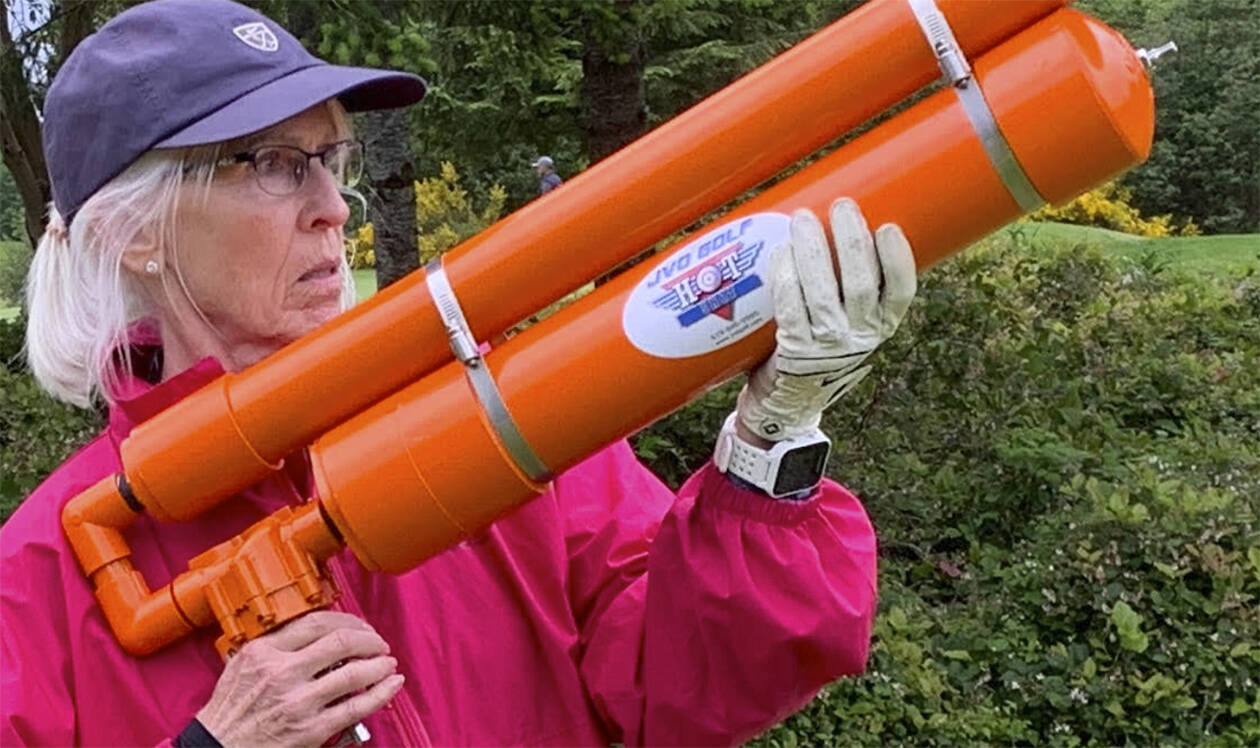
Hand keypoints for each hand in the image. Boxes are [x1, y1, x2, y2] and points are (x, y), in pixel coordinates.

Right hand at [196, 611, 403, 747]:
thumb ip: (275, 646)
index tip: (359, 626)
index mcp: (264, 652)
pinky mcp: (311, 729)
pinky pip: (356, 706)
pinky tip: (392, 684)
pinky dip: (381, 693)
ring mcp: (298, 702)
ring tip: (388, 662)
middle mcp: (281, 673)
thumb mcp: (242, 666)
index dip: (348, 620)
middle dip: (370, 639)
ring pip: (354, 673)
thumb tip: (317, 632)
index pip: (317, 622)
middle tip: (379, 643)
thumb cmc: (229, 712)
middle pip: (341, 641)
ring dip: (380, 664)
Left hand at [737, 198, 916, 441]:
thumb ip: (854, 283)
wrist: (789, 396)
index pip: (902, 291)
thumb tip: (843, 219)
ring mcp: (827, 346)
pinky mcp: (795, 351)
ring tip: (804, 220)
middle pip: (861, 284)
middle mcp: (860, 337)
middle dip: (850, 240)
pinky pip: (790, 308)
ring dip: (813, 252)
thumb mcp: (851, 320)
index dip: (897, 259)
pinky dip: (785, 277)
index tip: (887, 227)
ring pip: (823, 293)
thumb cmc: (820, 343)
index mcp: (883, 324)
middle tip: (841, 206)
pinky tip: (781, 253)